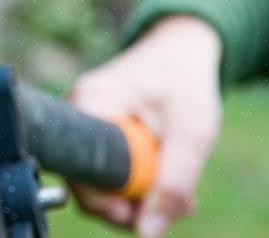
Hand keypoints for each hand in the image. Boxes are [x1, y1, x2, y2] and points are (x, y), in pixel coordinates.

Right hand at [68, 15, 222, 236]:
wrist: (181, 48)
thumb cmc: (186, 82)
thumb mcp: (193, 133)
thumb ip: (174, 184)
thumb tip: (148, 234)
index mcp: (90, 104)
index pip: (80, 173)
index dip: (107, 203)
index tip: (139, 214)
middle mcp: (75, 108)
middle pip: (83, 180)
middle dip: (126, 203)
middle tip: (167, 208)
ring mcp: (81, 116)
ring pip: (96, 176)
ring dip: (135, 192)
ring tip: (173, 190)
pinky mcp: (92, 125)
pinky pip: (103, 164)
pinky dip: (132, 177)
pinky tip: (158, 171)